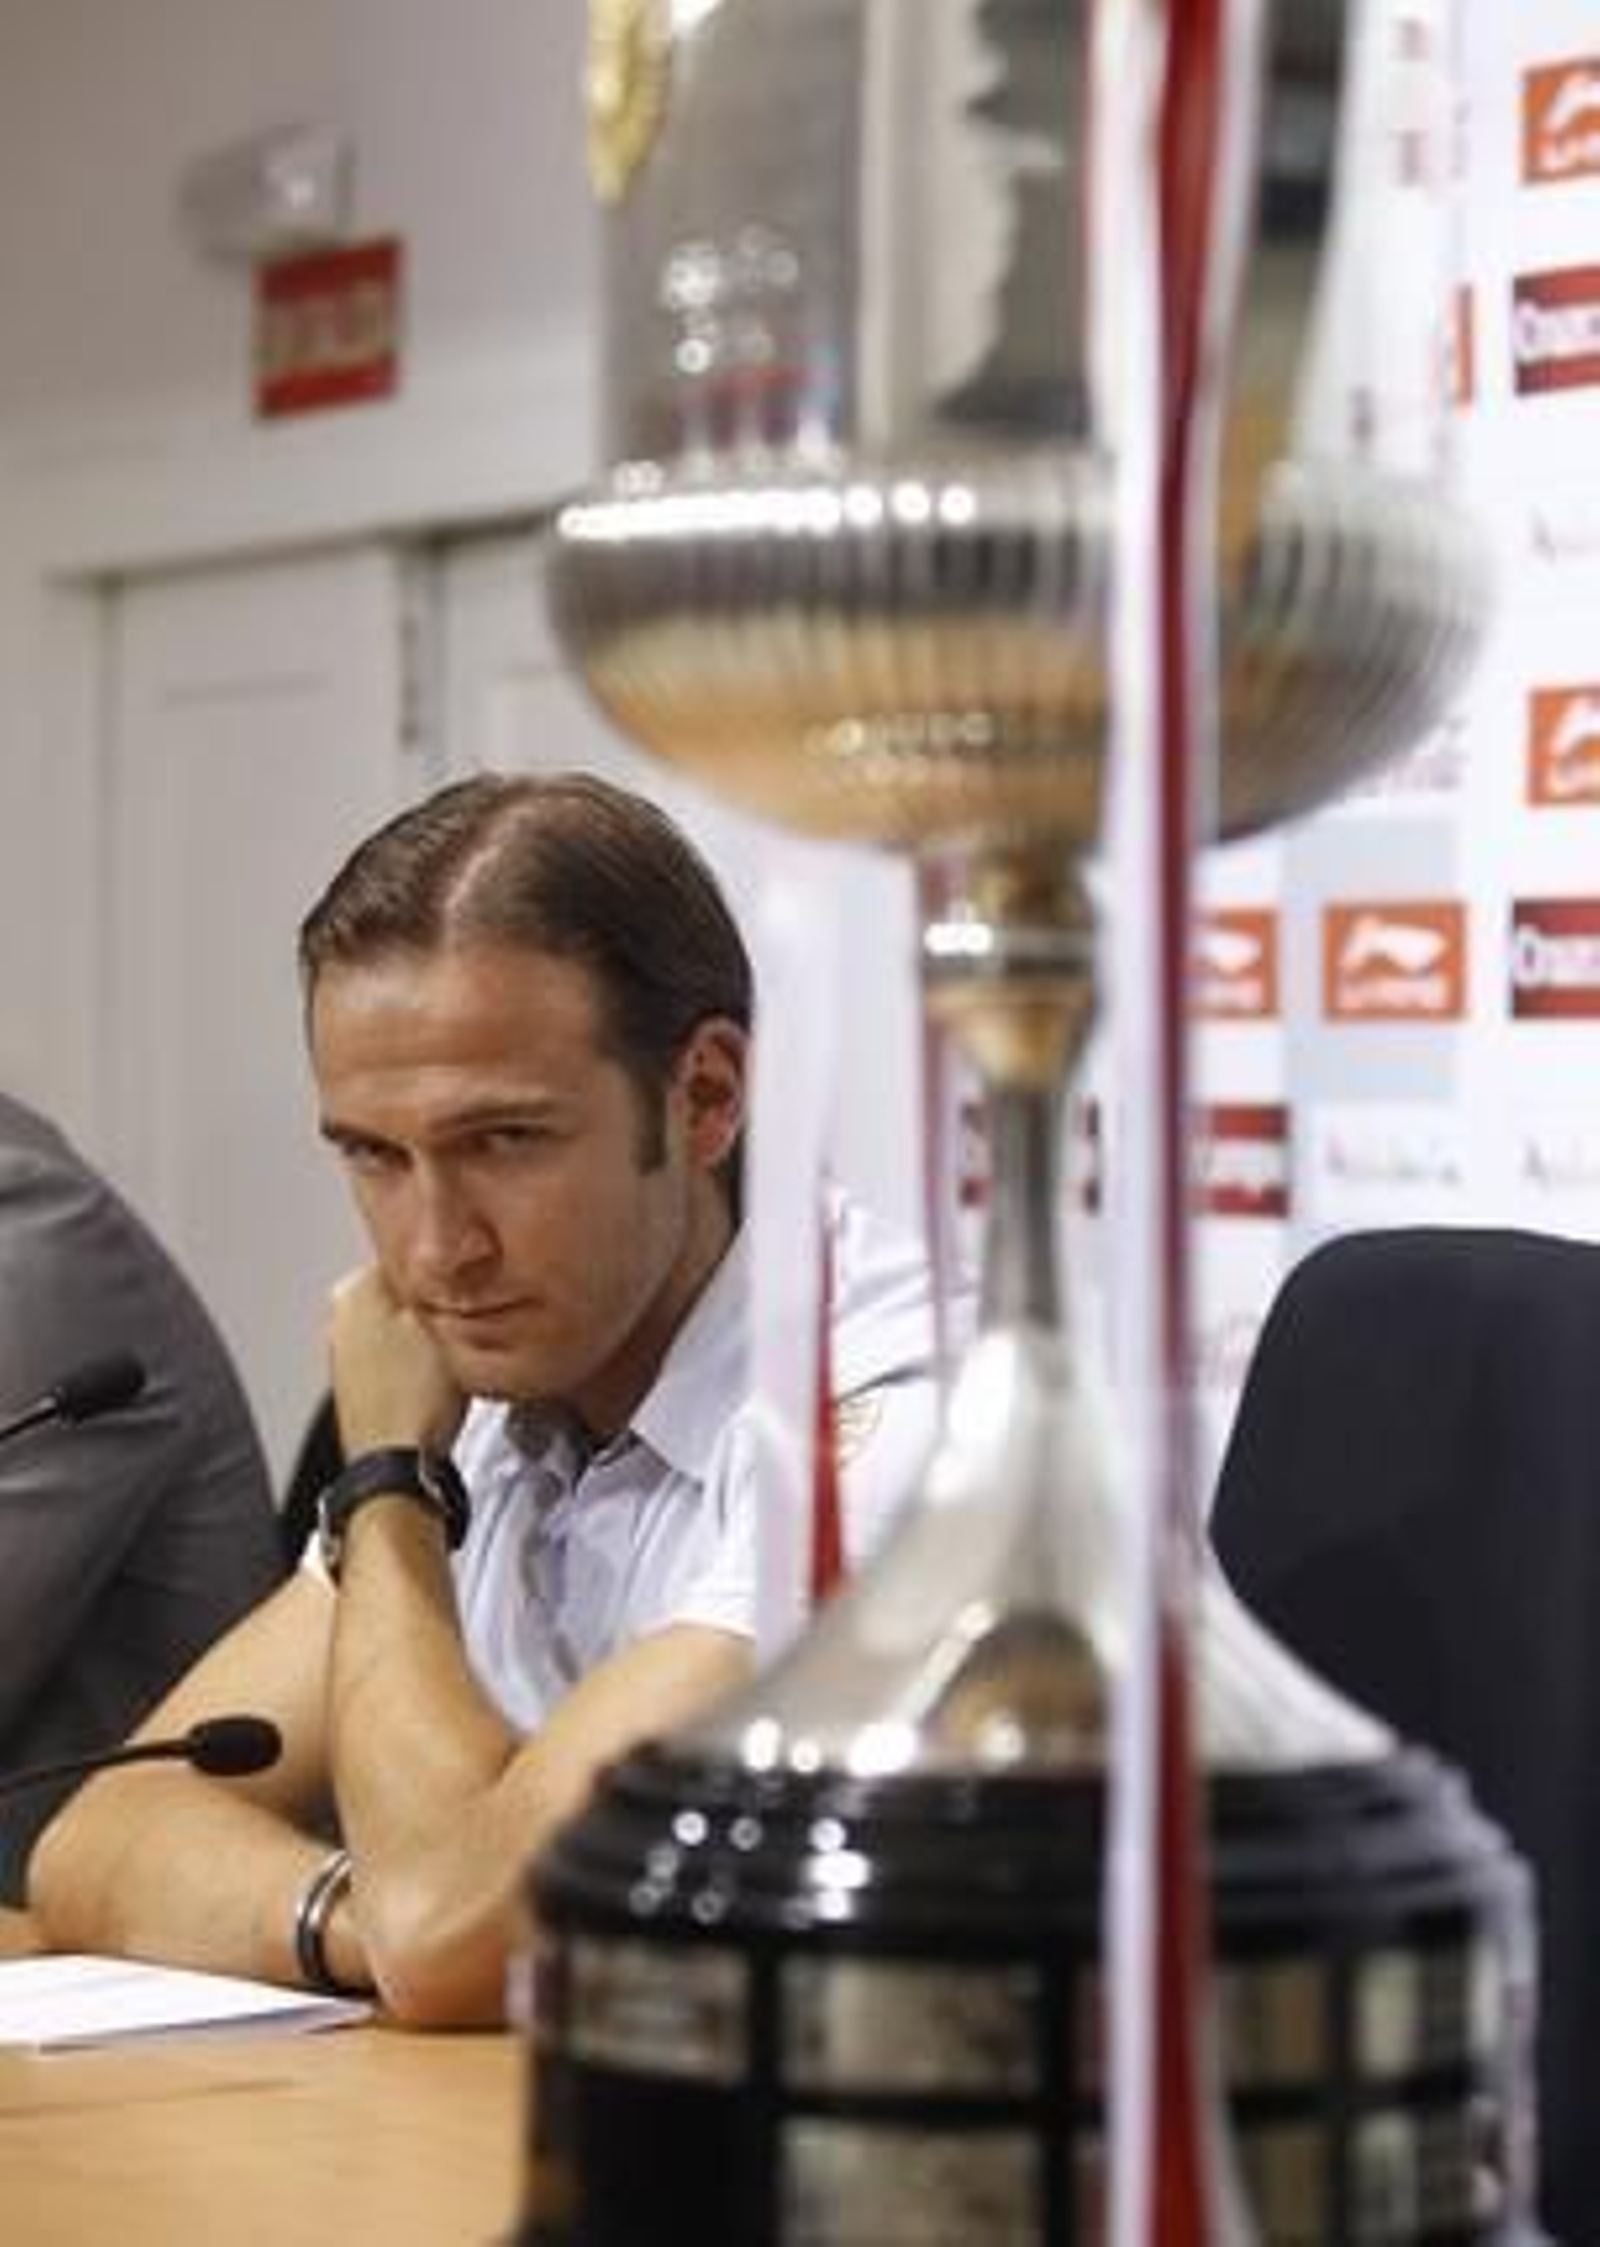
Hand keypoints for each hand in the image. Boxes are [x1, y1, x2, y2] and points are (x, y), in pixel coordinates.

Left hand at [328, 1266, 465, 1456]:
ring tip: (448, 1358)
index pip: (408, 1255)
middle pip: (402, 1291)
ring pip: (399, 1324)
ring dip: (425, 1334)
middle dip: (432, 1304)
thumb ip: (438, 1282)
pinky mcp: (356, 1384)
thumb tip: (441, 1260)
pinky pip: (394, 1356)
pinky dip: (413, 1362)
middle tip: (462, 1325)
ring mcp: (344, 1353)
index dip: (444, 1273)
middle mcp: (340, 1317)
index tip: (464, 1291)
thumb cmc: (415, 1399)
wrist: (397, 1463)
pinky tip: (432, 1381)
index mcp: (355, 1290)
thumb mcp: (444, 1320)